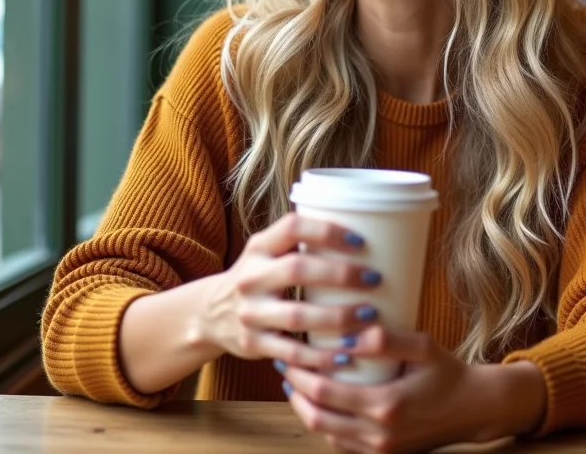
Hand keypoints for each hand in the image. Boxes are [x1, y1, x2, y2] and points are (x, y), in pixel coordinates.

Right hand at [188, 213, 382, 369]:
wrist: (211, 314)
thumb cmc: (260, 277)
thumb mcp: (268, 252)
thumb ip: (300, 243)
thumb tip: (367, 234)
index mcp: (259, 247)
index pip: (292, 228)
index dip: (326, 231)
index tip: (360, 241)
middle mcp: (251, 277)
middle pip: (297, 270)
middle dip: (340, 274)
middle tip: (374, 279)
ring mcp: (249, 312)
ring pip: (297, 316)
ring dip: (337, 318)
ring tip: (369, 318)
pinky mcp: (252, 344)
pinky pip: (291, 353)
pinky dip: (321, 357)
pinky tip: (346, 354)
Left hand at [279, 326, 545, 452]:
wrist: (474, 409)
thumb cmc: (449, 373)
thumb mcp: (424, 347)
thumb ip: (388, 339)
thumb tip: (352, 334)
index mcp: (386, 406)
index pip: (325, 393)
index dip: (300, 375)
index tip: (290, 354)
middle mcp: (379, 435)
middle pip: (318, 418)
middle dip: (296, 393)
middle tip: (286, 367)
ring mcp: (381, 450)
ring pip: (326, 434)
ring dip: (307, 410)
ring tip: (299, 385)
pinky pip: (342, 444)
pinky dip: (326, 425)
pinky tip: (323, 405)